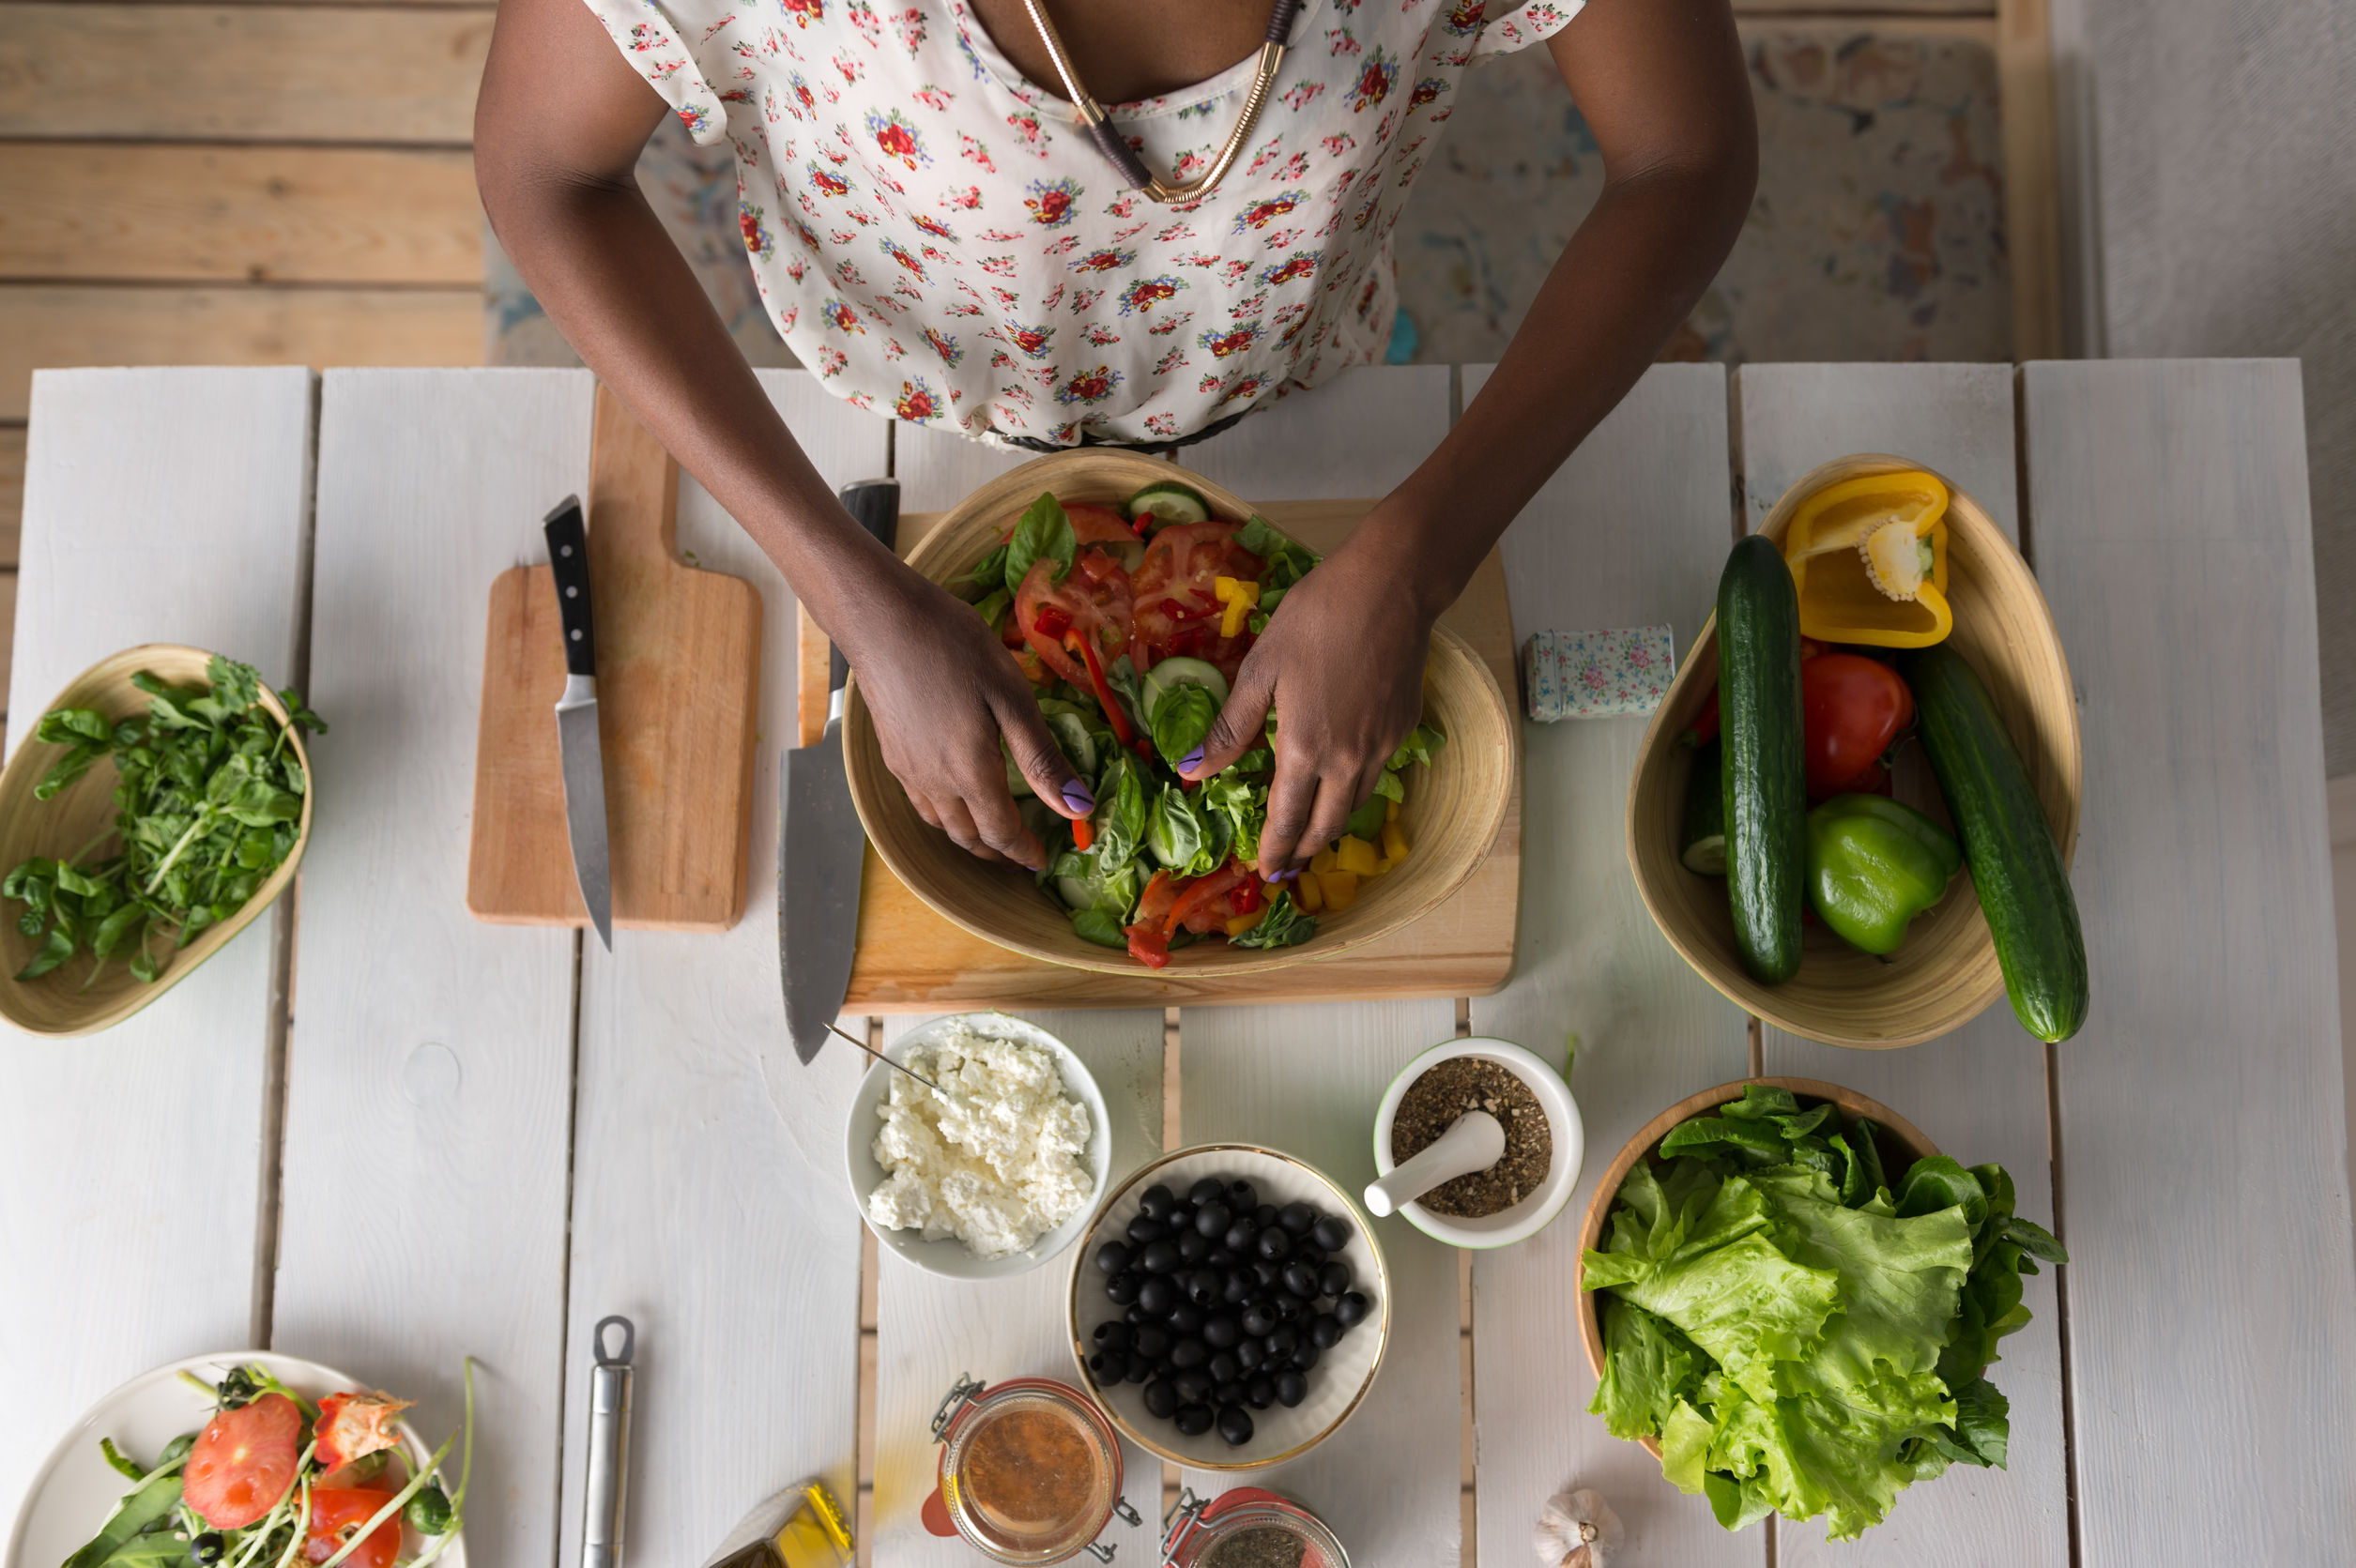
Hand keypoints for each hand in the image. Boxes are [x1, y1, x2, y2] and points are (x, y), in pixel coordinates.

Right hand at [840, 571, 1090, 869]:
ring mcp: (907, 770)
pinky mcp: (891, 752)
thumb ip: (1042, 758)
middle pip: (968, 837)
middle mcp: (935, 783)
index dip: (1024, 853)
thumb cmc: (953, 646)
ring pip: (941, 824)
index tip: (1042, 861)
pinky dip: (944, 816)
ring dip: (969, 838)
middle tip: (1021, 856)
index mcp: (970, 772)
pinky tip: (953, 798)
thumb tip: (1077, 808)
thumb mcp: (1011, 696)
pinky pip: (921, 803)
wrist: (881, 619)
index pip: (1001, 833)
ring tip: (992, 834)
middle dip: (998, 853)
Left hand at [1180, 524, 1435, 874]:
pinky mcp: (1404, 727)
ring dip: (1330, 824)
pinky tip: (1342, 776)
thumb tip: (1191, 772)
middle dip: (1304, 850)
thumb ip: (1231, 727)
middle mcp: (1349, 760)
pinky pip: (1376, 772)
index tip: (1265, 872)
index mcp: (1306, 749)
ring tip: (1312, 829)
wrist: (1391, 586)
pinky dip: (1354, 788)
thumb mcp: (1261, 669)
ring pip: (1355, 803)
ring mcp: (1383, 746)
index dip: (1275, 851)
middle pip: (1327, 826)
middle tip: (1287, 863)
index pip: (1288, 820)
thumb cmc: (1316, 618)